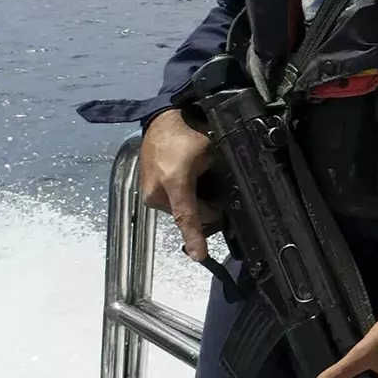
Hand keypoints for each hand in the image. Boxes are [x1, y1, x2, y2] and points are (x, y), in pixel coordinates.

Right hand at [139, 107, 216, 260]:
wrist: (161, 121)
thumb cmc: (188, 133)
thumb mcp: (212, 152)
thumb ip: (222, 176)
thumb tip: (232, 196)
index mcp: (175, 181)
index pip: (187, 215)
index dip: (195, 237)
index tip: (200, 255)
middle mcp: (157, 193)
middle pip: (190, 215)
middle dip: (207, 208)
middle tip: (215, 185)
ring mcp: (148, 195)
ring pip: (181, 211)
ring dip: (194, 202)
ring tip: (198, 177)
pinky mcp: (145, 193)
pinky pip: (171, 204)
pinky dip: (183, 198)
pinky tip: (187, 179)